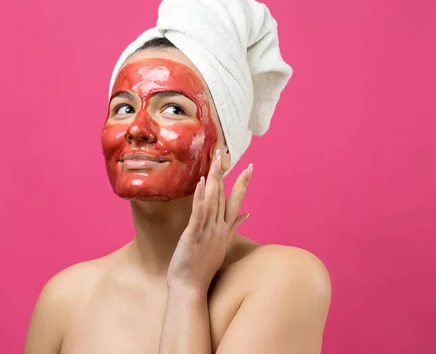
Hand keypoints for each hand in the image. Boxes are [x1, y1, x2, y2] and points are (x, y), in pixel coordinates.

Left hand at [167, 150, 251, 293]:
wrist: (191, 288)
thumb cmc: (202, 267)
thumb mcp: (221, 244)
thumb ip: (233, 226)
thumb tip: (247, 214)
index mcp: (225, 229)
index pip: (236, 202)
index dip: (242, 183)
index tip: (249, 167)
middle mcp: (219, 228)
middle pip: (226, 196)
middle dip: (227, 173)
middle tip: (227, 153)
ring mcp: (208, 231)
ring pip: (213, 200)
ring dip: (215, 179)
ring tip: (215, 160)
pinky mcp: (194, 235)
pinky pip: (199, 213)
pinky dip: (201, 197)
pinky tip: (202, 182)